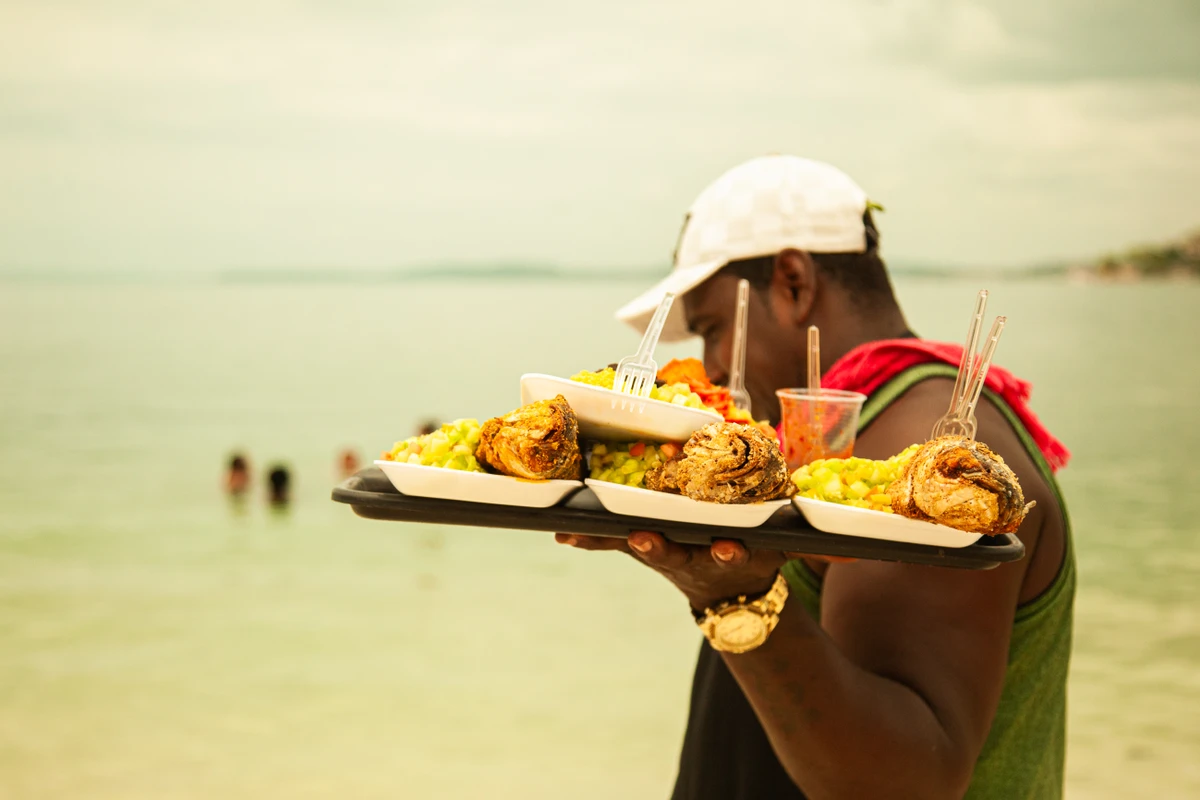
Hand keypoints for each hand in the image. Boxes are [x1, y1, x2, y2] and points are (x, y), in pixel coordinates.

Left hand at [554, 532, 855, 610]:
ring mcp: (667, 554)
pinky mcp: (644, 547)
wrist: (732, 594)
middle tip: (644, 541)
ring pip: (637, 546)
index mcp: (734, 557)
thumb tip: (850, 539)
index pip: (734, 556)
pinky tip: (559, 531)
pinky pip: (612, 541)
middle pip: (678, 555)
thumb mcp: (784, 547)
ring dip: (611, 539)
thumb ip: (812, 542)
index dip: (730, 555)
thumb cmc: (761, 553)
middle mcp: (697, 559)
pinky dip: (589, 536)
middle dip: (660, 548)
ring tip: (578, 532)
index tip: (729, 551)